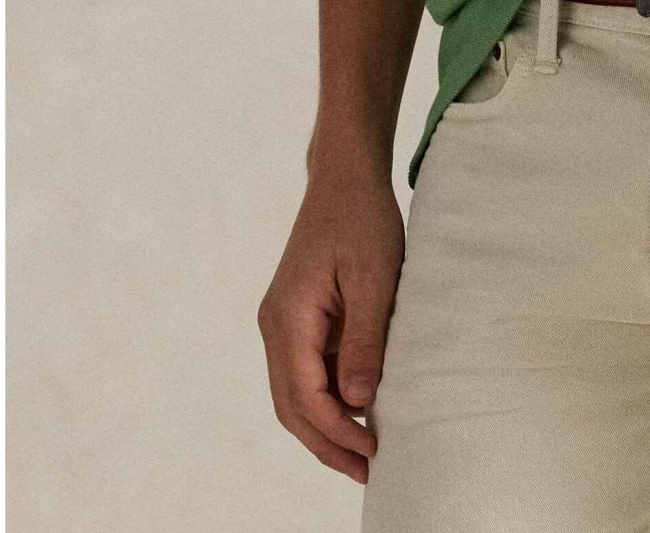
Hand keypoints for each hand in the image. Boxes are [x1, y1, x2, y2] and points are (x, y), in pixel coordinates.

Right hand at [258, 164, 405, 483]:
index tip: (373, 452)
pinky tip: (357, 412)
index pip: (305, 396)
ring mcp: (282, 322)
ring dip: (325, 426)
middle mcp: (275, 326)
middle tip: (367, 471)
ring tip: (364, 454)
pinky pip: (305, 372)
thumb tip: (357, 403)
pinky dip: (327, 400)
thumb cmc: (362, 219)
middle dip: (326, 443)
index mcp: (288, 319)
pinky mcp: (297, 318)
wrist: (345, 177)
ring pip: (295, 394)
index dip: (337, 431)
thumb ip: (364, 339)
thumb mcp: (373, 277)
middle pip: (292, 406)